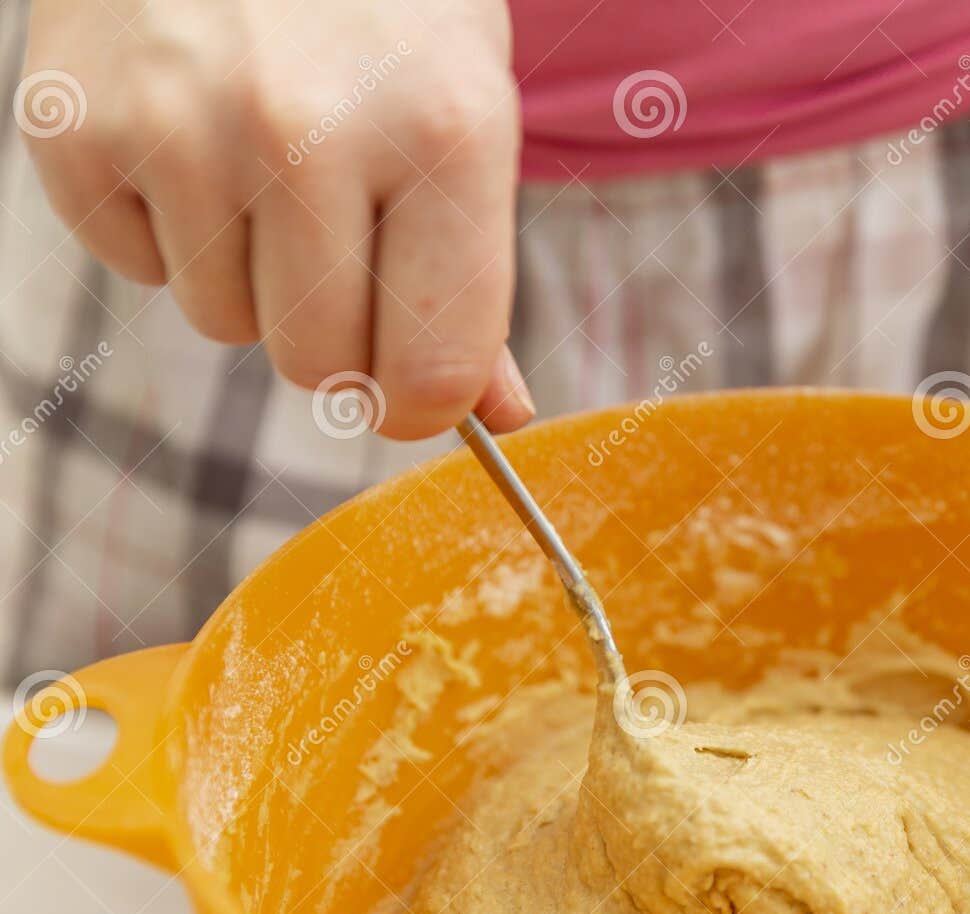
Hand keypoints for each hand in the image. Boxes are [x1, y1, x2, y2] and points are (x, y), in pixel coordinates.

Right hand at [19, 0, 529, 437]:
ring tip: (262, 155)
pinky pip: (136, 267)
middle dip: (335, 330)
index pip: (432, 366)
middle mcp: (308, 132)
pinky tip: (188, 128)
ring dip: (248, 271)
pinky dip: (164, 225)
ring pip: (225, 323)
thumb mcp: (464, 113)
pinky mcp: (75, 123)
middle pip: (320, 364)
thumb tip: (495, 416)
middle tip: (338, 234)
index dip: (423, 400)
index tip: (414, 387)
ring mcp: (180, 125)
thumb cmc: (381, 8)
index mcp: (441, 133)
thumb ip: (474, 274)